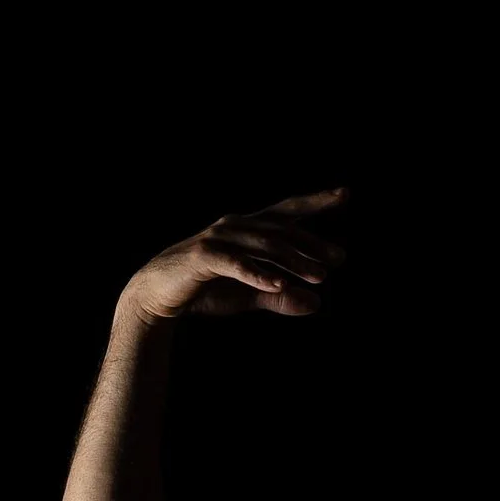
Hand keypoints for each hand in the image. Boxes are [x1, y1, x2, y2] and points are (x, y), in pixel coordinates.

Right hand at [122, 187, 346, 324]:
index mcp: (247, 229)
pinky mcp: (203, 257)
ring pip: (263, 245)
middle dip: (311, 244)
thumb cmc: (204, 290)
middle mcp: (235, 226)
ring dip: (293, 260)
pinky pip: (236, 264)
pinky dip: (258, 273)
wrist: (156, 296)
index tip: (343, 195)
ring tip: (318, 276)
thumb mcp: (248, 294)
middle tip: (337, 260)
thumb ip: (279, 295)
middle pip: (280, 230)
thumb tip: (316, 305)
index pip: (286, 212)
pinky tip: (278, 282)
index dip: (314, 202)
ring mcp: (218, 239)